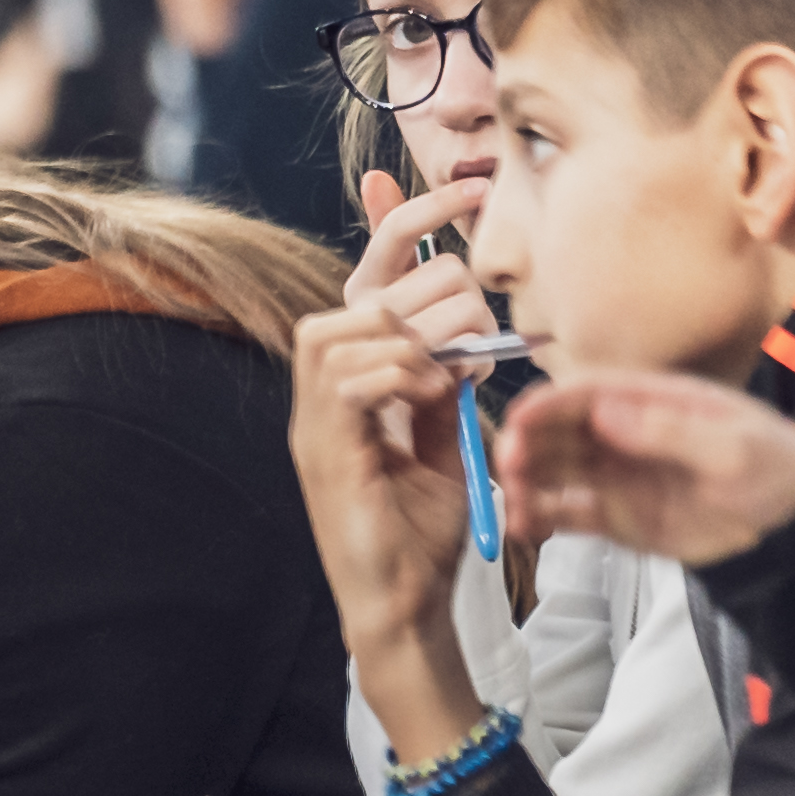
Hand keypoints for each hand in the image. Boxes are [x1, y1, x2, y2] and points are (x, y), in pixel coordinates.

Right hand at [292, 177, 486, 714]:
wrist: (402, 606)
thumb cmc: (423, 532)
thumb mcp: (448, 439)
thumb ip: (446, 382)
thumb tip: (468, 334)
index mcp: (350, 380)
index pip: (365, 279)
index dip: (402, 223)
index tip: (458, 189)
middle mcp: (321, 393)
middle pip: (358, 295)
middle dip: (431, 295)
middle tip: (479, 331)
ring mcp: (315, 421)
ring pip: (345, 327)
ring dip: (411, 335)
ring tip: (452, 370)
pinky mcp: (324, 451)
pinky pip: (350, 377)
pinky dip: (399, 373)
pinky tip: (431, 393)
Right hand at [494, 368, 794, 569]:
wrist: (791, 522)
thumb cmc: (772, 468)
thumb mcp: (734, 449)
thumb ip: (670, 431)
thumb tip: (604, 412)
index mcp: (647, 400)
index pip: (584, 393)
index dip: (546, 404)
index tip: (518, 422)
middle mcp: (619, 432)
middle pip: (555, 431)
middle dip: (524, 445)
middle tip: (506, 468)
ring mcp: (612, 474)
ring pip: (552, 472)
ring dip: (524, 485)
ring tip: (512, 509)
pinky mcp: (612, 514)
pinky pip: (566, 514)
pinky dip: (541, 518)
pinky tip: (522, 529)